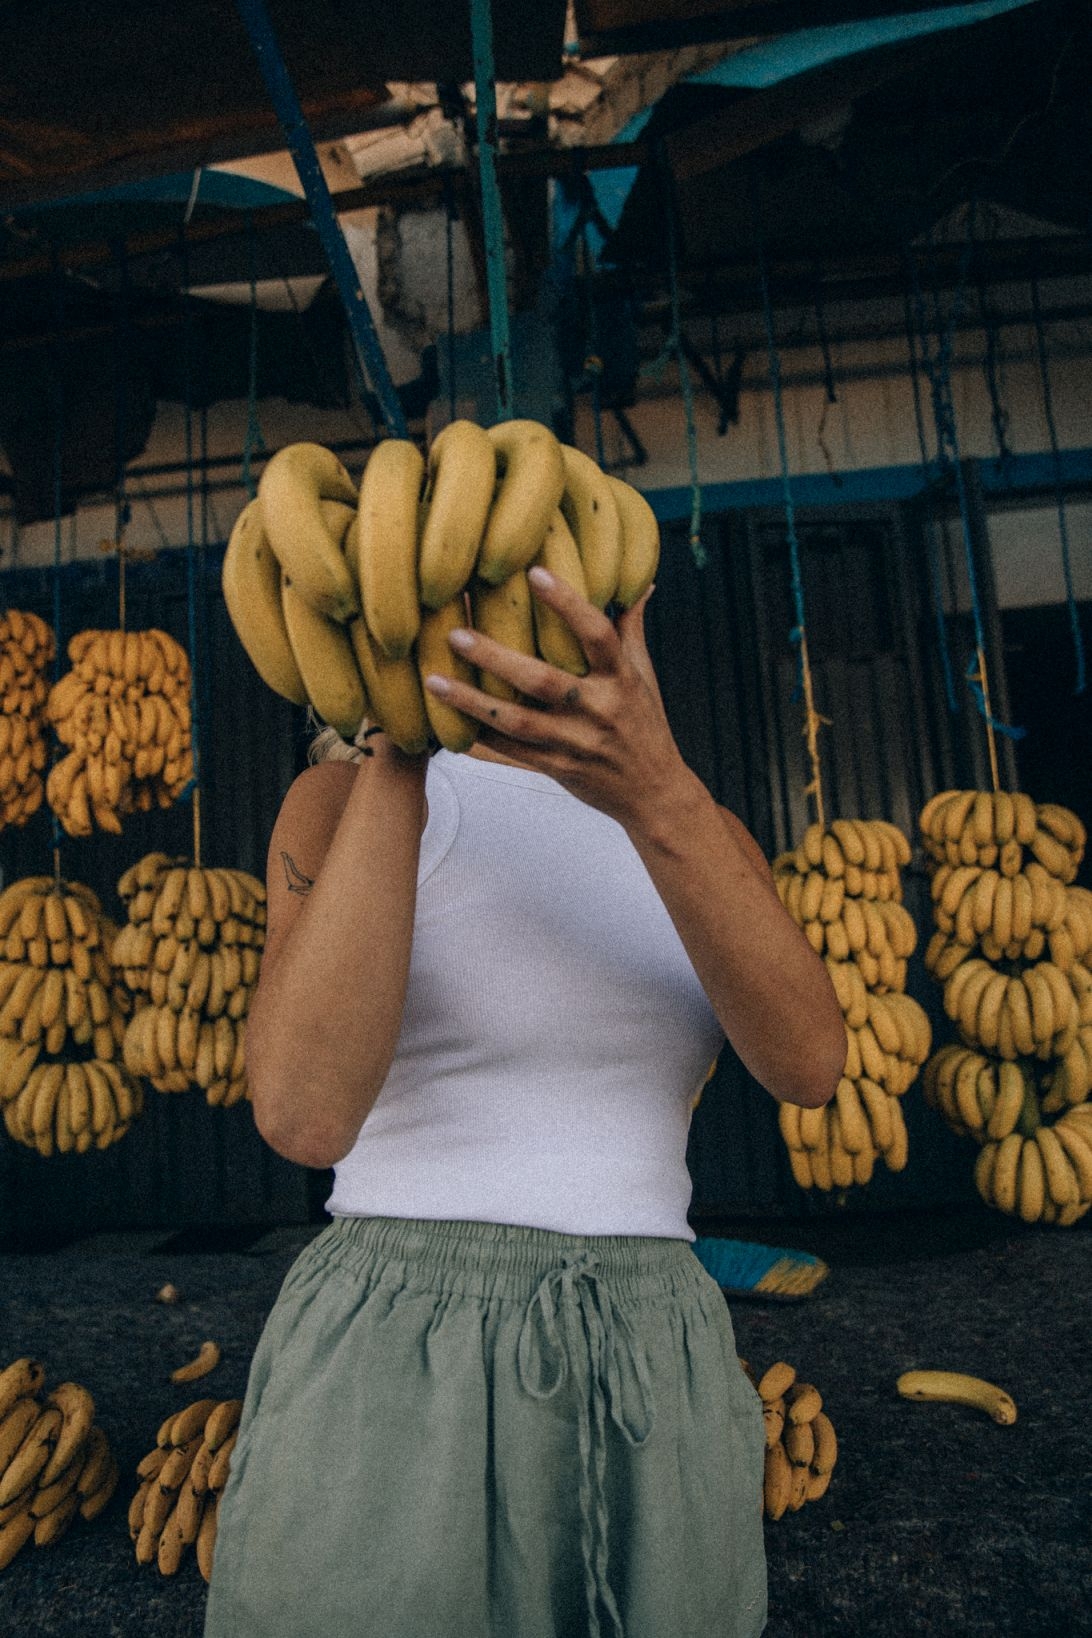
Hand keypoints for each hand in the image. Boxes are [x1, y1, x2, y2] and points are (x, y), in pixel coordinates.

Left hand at [422, 567, 691, 826]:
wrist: (654, 793)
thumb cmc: (644, 724)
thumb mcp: (644, 676)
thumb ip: (631, 628)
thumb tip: (640, 582)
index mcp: (621, 678)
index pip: (597, 634)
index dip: (568, 603)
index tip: (535, 572)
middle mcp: (598, 709)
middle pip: (542, 680)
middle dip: (495, 657)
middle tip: (454, 634)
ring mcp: (576, 742)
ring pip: (517, 721)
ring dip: (472, 701)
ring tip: (434, 680)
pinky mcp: (557, 767)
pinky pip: (512, 752)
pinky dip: (479, 737)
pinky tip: (445, 722)